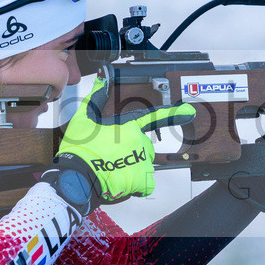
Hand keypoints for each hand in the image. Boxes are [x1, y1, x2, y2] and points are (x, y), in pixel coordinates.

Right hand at [57, 76, 195, 200]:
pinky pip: (145, 184)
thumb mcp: (84, 118)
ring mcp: (142, 162)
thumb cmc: (80, 150)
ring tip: (112, 169)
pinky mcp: (142, 180)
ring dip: (132, 168)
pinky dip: (136, 185)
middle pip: (143, 147)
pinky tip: (120, 181)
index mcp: (129, 127)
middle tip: (110, 157)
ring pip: (144, 165)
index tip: (189, 111)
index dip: (173, 114)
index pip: (155, 118)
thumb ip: (96, 97)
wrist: (75, 177)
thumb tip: (101, 78)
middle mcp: (139, 143)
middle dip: (131, 152)